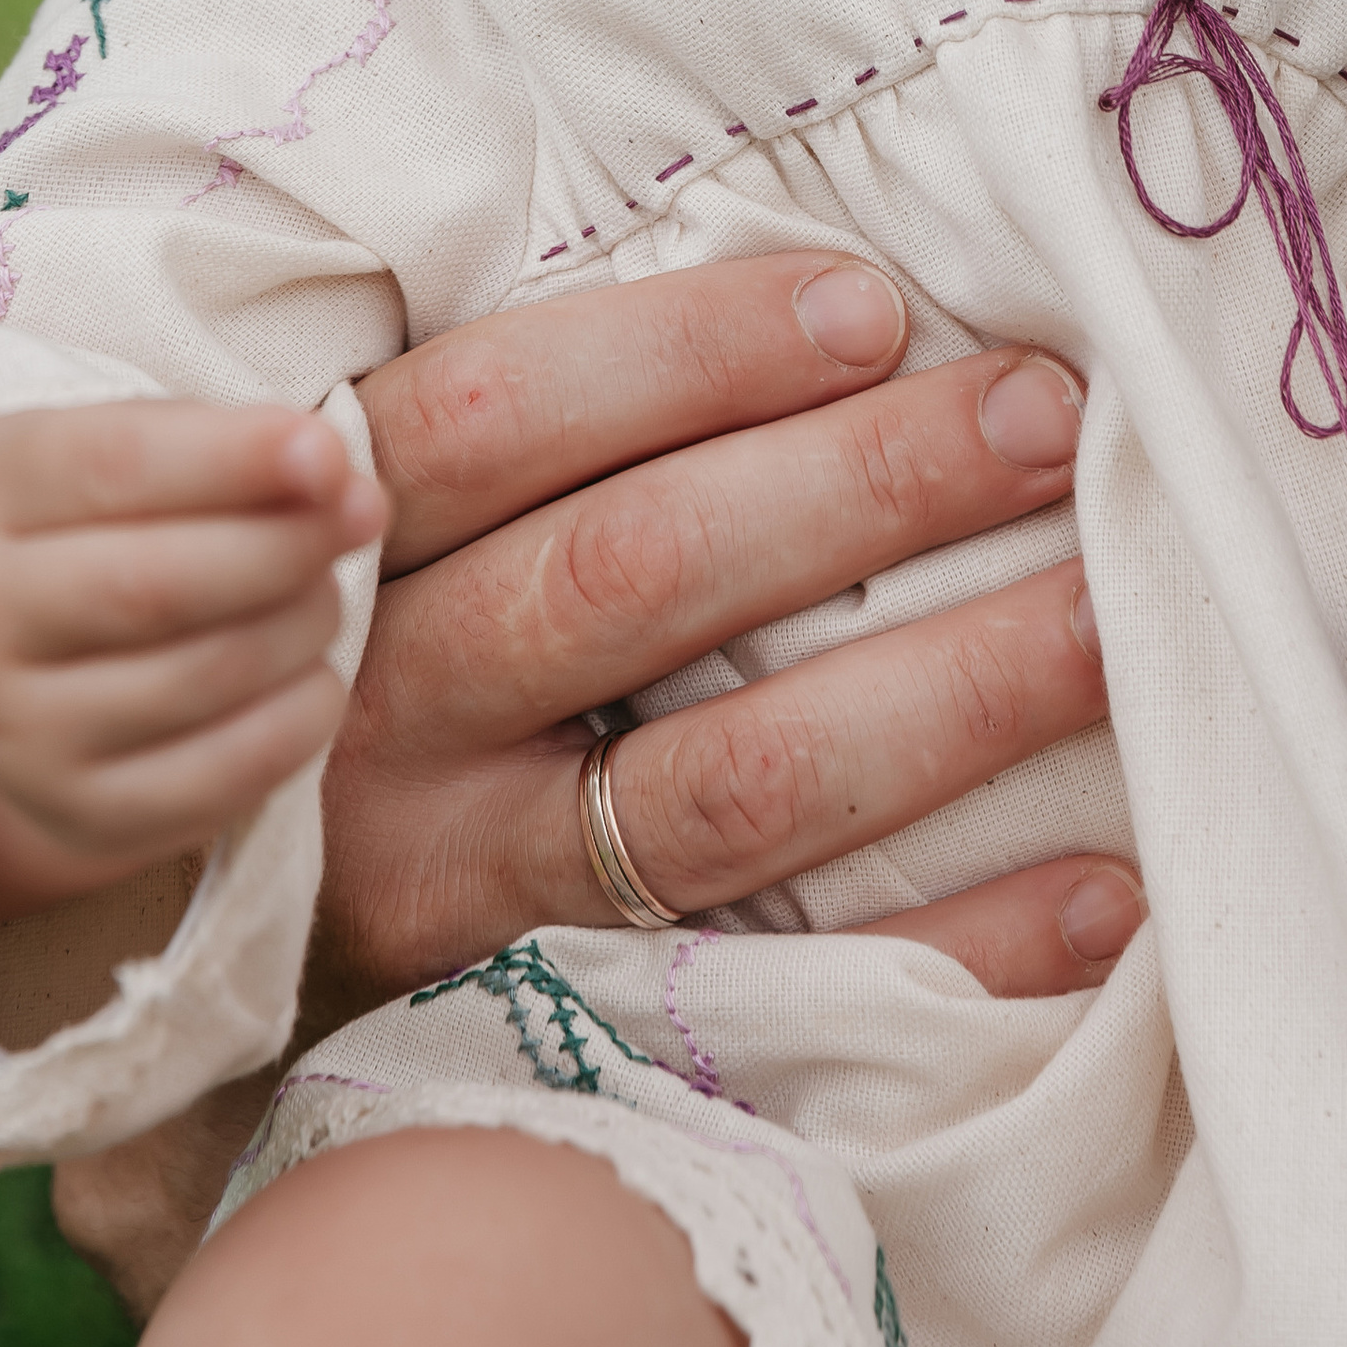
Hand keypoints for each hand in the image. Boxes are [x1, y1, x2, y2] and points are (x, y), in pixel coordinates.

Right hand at [0, 403, 384, 922]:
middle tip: (363, 514)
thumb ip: (225, 447)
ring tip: (327, 593)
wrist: (19, 660)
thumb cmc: (105, 520)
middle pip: (153, 585)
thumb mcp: (133, 448)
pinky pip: (212, 781)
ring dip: (300, 625)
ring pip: (195, 679)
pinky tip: (314, 679)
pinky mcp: (74, 813)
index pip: (112, 467)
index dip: (232, 460)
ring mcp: (15, 731)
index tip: (331, 453)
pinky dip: (294, 722)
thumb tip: (340, 478)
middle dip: (285, 546)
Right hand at [57, 256, 1143, 1315]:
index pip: (500, 418)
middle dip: (860, 487)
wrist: (243, 965)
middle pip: (632, 577)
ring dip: (943, 694)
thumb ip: (545, 439)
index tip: (873, 305)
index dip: (689, 351)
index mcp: (343, 559)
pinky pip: (786, 991)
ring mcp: (462, 891)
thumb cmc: (387, 669)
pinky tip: (1100, 886)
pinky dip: (957, 941)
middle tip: (1039, 417)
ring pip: (725, 783)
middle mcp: (383, 722)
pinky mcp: (544, 1040)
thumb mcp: (400, 539)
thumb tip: (841, 307)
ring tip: (1103, 620)